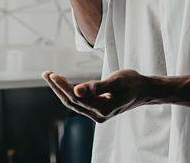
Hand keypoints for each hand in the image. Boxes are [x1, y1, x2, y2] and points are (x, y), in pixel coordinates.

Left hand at [41, 70, 155, 122]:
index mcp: (103, 109)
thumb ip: (97, 86)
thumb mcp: (117, 80)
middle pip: (71, 101)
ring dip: (60, 89)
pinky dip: (68, 91)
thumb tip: (77, 90)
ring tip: (49, 76)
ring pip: (73, 102)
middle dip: (57, 87)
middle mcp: (98, 115)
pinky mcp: (96, 110)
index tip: (52, 74)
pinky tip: (61, 83)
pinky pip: (78, 102)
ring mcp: (97, 114)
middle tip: (45, 73)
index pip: (76, 97)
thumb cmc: (132, 82)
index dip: (62, 86)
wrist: (144, 90)